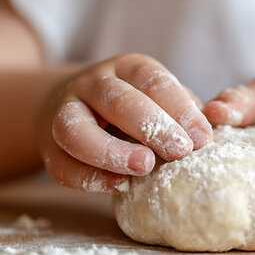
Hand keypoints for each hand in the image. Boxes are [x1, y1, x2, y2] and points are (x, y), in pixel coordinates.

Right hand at [38, 54, 211, 192]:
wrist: (78, 109)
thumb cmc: (136, 108)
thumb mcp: (160, 98)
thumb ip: (181, 111)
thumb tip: (204, 134)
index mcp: (126, 68)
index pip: (152, 80)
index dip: (179, 108)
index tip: (202, 138)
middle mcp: (92, 84)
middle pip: (116, 99)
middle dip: (151, 126)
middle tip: (179, 151)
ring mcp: (64, 113)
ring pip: (76, 130)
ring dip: (111, 151)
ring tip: (144, 167)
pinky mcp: (50, 148)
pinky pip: (62, 165)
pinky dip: (90, 178)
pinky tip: (120, 187)